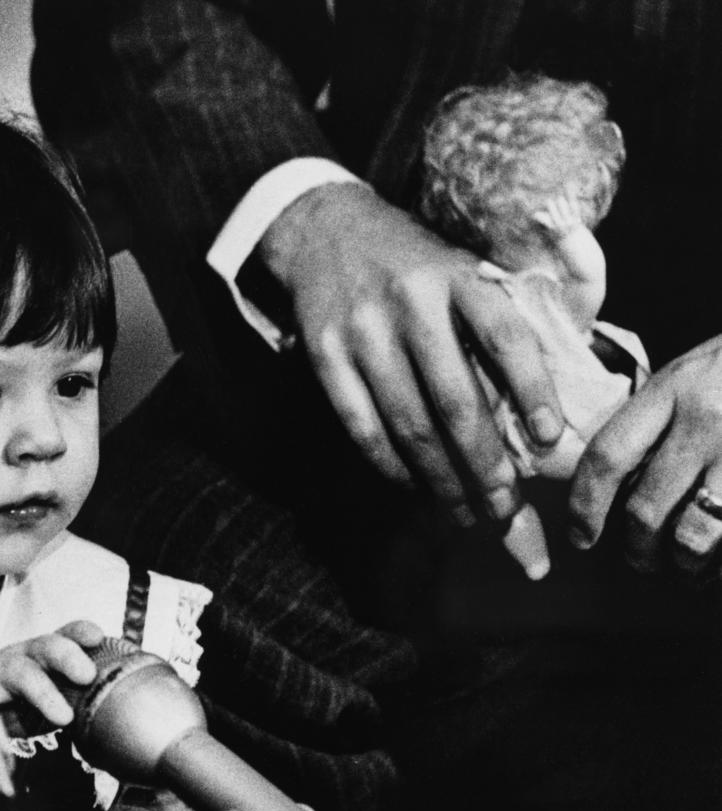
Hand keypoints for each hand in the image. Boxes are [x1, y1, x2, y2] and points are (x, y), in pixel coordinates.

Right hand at [0, 620, 102, 726]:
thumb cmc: (19, 707)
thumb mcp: (54, 705)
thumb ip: (80, 704)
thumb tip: (120, 715)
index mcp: (48, 656)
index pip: (67, 635)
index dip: (81, 632)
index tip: (98, 636)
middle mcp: (25, 657)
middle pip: (46, 645)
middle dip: (68, 655)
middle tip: (86, 674)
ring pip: (20, 671)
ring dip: (43, 692)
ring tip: (62, 716)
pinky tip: (4, 722)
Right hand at [259, 182, 574, 522]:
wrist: (328, 231)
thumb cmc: (416, 267)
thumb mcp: (464, 271)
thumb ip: (498, 325)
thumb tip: (538, 416)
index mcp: (461, 276)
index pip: (505, 337)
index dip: (531, 391)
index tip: (548, 439)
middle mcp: (412, 301)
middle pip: (455, 401)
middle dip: (484, 466)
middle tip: (505, 511)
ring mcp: (363, 331)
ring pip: (409, 425)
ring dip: (441, 480)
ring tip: (465, 515)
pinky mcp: (325, 356)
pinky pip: (363, 428)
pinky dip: (392, 467)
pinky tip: (415, 488)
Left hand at [569, 333, 721, 573]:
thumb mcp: (692, 373)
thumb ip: (653, 420)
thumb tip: (609, 484)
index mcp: (674, 388)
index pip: (608, 455)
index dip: (585, 505)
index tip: (580, 536)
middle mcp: (709, 418)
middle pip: (646, 508)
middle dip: (636, 549)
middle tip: (640, 561)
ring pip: (694, 535)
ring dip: (682, 564)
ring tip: (684, 567)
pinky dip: (720, 561)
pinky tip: (718, 560)